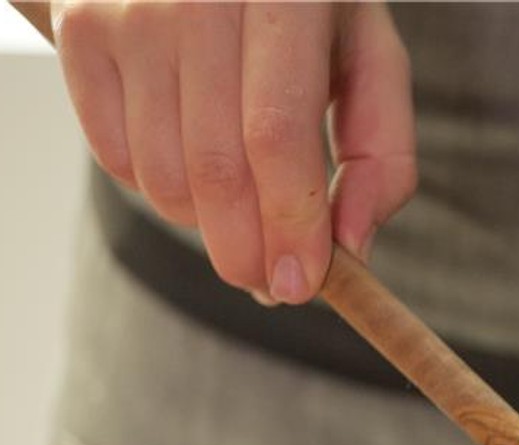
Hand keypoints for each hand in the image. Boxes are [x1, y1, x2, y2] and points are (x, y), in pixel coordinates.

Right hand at [49, 0, 415, 303]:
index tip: (300, 286)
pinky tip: (193, 170)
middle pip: (214, 166)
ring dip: (205, 225)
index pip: (277, 135)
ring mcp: (129, 8)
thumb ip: (382, 153)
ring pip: (161, 174)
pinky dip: (157, 190)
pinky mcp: (79, 27)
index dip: (289, 223)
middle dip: (246, 250)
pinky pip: (113, 157)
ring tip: (240, 214)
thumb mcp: (369, 58)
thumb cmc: (304, 7)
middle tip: (270, 284)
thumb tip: (354, 247)